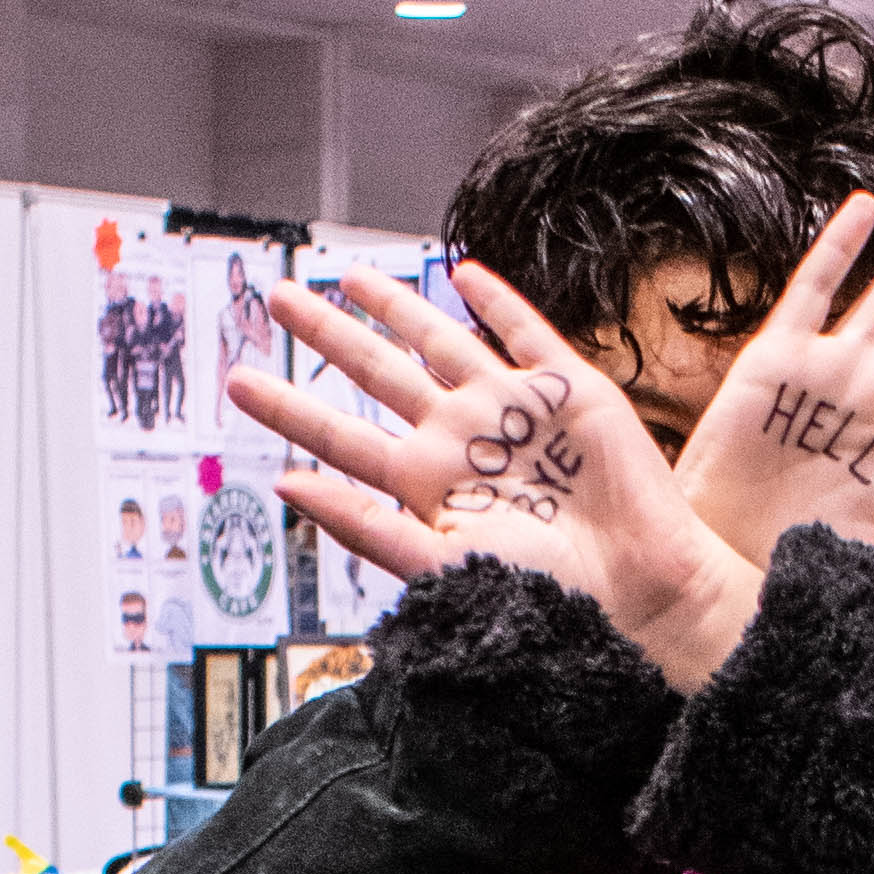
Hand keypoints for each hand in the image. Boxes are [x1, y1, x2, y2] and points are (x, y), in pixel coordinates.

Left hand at [236, 266, 760, 690]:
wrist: (635, 596)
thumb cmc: (542, 598)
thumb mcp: (437, 564)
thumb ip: (361, 525)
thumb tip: (285, 486)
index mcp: (423, 484)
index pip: (339, 434)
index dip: (288, 407)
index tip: (238, 382)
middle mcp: (459, 440)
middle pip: (376, 372)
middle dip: (327, 335)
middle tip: (276, 298)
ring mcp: (510, 410)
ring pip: (437, 341)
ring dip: (392, 307)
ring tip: (345, 277)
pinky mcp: (566, 389)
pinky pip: (525, 331)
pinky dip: (495, 300)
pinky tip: (463, 275)